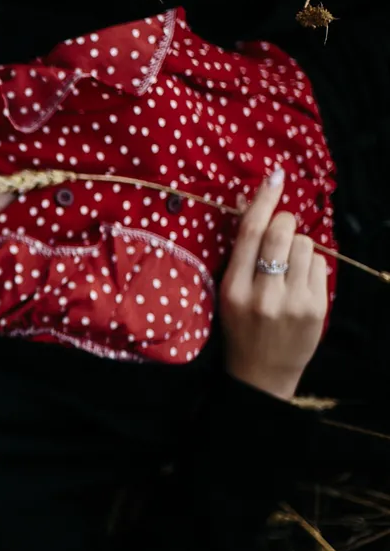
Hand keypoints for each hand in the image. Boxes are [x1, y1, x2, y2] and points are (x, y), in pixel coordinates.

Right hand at [220, 168, 327, 399]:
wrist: (261, 373)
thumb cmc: (241, 327)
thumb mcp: (229, 293)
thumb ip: (242, 255)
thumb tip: (258, 207)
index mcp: (233, 288)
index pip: (249, 233)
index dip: (263, 200)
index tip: (275, 177)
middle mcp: (262, 294)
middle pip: (281, 232)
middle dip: (285, 223)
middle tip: (281, 232)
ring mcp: (292, 302)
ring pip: (306, 245)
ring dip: (299, 248)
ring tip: (288, 270)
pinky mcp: (316, 308)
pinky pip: (320, 265)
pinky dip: (312, 267)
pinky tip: (300, 284)